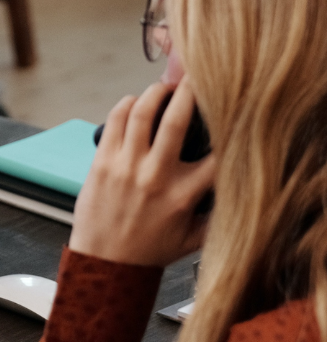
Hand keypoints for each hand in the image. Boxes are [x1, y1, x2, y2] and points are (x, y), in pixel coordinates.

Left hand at [69, 79, 215, 266]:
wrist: (104, 262)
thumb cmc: (148, 249)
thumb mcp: (193, 239)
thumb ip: (217, 215)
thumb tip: (239, 193)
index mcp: (184, 195)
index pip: (217, 155)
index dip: (227, 130)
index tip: (231, 113)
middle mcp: (155, 176)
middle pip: (177, 121)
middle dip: (190, 93)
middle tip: (195, 79)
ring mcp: (126, 165)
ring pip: (142, 112)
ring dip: (155, 92)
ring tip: (163, 88)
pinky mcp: (102, 161)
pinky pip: (115, 120)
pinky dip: (126, 104)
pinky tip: (134, 102)